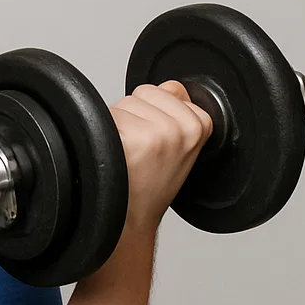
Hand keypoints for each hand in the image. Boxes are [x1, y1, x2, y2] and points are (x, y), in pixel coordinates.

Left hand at [109, 80, 213, 236]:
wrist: (133, 218)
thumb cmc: (154, 184)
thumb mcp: (183, 148)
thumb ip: (181, 113)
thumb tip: (172, 87)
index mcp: (199, 126)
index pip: (172, 89)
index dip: (157, 112)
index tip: (160, 140)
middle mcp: (180, 128)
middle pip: (143, 93)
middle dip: (137, 116)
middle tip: (142, 149)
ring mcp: (157, 133)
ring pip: (123, 104)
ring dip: (119, 125)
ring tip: (130, 154)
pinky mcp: (132, 138)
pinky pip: (108, 117)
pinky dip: (105, 134)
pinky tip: (118, 156)